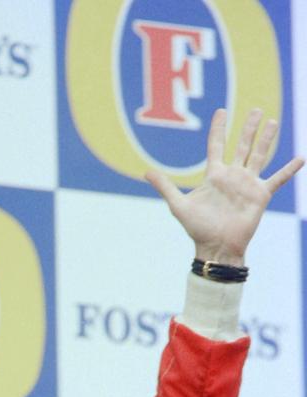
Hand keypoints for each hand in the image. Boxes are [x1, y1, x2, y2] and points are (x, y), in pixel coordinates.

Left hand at [145, 108, 303, 265]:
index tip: (221, 111)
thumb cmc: (197, 228)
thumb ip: (165, 186)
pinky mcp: (260, 195)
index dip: (218, 129)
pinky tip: (301, 158)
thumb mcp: (178, 205)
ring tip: (272, 122)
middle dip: (248, 128)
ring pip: (259, 156)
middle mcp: (232, 176)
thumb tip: (145, 172)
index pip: (216, 146)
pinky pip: (277, 179)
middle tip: (256, 109)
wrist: (216, 247)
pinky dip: (289, 170)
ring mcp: (248, 185)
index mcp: (214, 176)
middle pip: (242, 146)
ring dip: (266, 139)